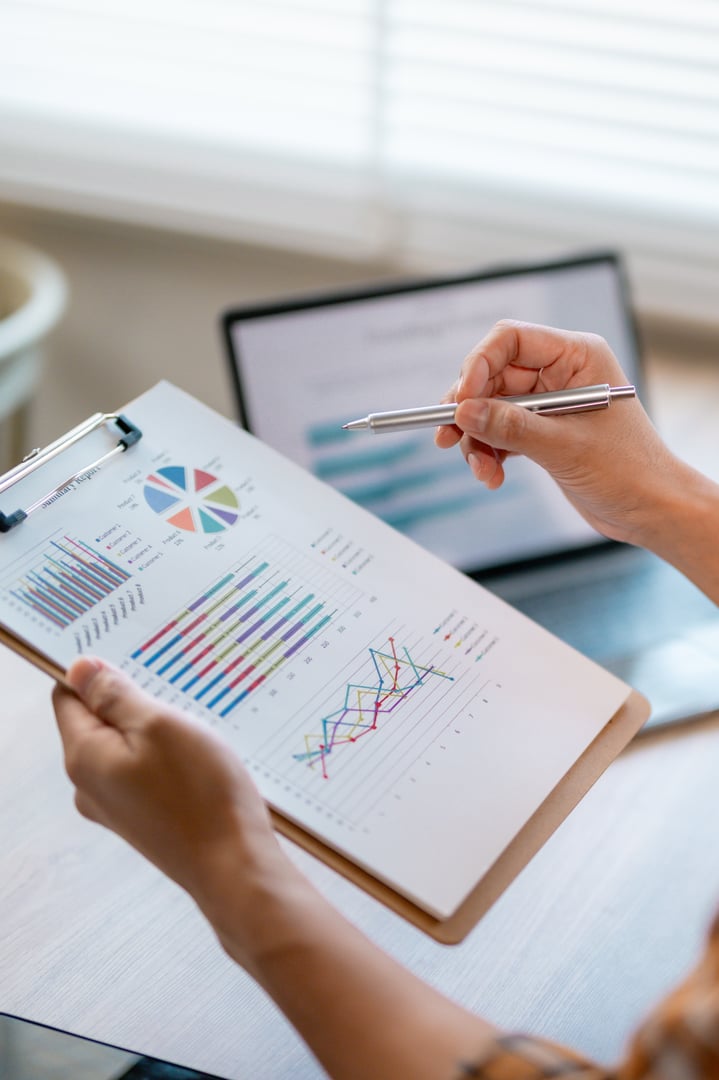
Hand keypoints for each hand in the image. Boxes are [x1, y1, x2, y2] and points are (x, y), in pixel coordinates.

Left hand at [53, 658, 288, 939]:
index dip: (97, 673)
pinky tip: (199, 761)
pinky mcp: (144, 818)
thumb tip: (79, 669)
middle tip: (176, 699)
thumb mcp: (159, 725)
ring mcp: (116, 806)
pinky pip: (146, 770)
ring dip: (156, 730)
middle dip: (134, 702)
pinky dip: (168, 757)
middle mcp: (89, 785)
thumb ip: (115, 696)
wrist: (235, 865)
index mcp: (84, 757)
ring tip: (194, 732)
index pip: (67, 696)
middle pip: (98, 720)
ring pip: (127, 745)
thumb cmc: (200, 794)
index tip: (137, 665)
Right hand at [434, 319, 679, 546]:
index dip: (478, 365)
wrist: (651, 509)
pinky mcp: (542, 430)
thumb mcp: (563, 447)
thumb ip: (510, 427)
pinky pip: (500, 431)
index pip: (511, 340)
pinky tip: (492, 475)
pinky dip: (489, 453)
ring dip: (477, 440)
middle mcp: (561, 372)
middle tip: (451, 439)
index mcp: (577, 356)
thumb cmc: (629, 470)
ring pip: (491, 408)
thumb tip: (464, 412)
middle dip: (472, 412)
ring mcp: (550, 402)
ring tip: (482, 471)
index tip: (460, 401)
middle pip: (493, 376)